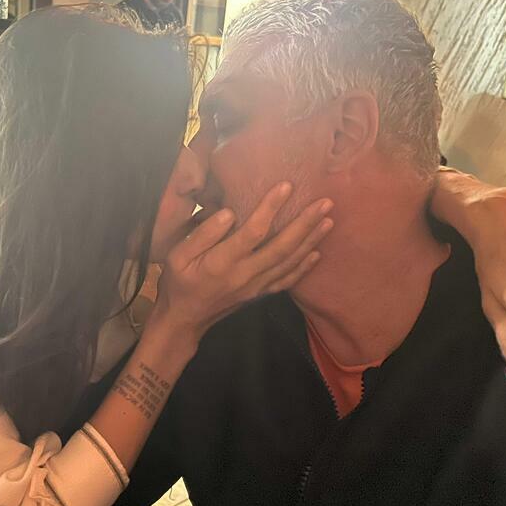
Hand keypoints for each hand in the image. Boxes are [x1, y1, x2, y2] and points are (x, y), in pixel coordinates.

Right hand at [150, 182, 333, 346]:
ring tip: (329, 220)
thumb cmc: (179, 282)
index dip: (271, 207)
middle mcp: (244, 275)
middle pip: (282, 247)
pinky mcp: (260, 294)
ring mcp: (255, 287)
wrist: (184, 319)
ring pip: (290, 262)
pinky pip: (287, 280)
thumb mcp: (177, 256)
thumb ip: (203, 234)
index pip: (253, 231)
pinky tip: (317, 252)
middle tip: (325, 202)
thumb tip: (230, 213)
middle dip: (306, 223)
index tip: (287, 186)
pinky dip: (304, 267)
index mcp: (222, 262)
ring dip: (311, 240)